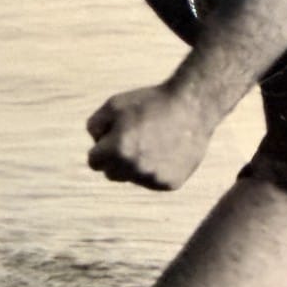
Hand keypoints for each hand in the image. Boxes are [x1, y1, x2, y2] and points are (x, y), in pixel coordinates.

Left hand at [86, 82, 213, 189]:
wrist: (192, 106)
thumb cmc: (150, 102)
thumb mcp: (113, 104)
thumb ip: (95, 125)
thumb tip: (95, 144)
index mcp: (117, 150)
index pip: (94, 162)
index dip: (102, 147)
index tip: (115, 136)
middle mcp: (134, 168)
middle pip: (111, 174)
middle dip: (117, 159)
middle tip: (134, 139)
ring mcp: (153, 178)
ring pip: (133, 178)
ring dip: (136, 166)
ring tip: (152, 143)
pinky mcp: (170, 184)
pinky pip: (153, 182)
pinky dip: (156, 170)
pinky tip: (166, 151)